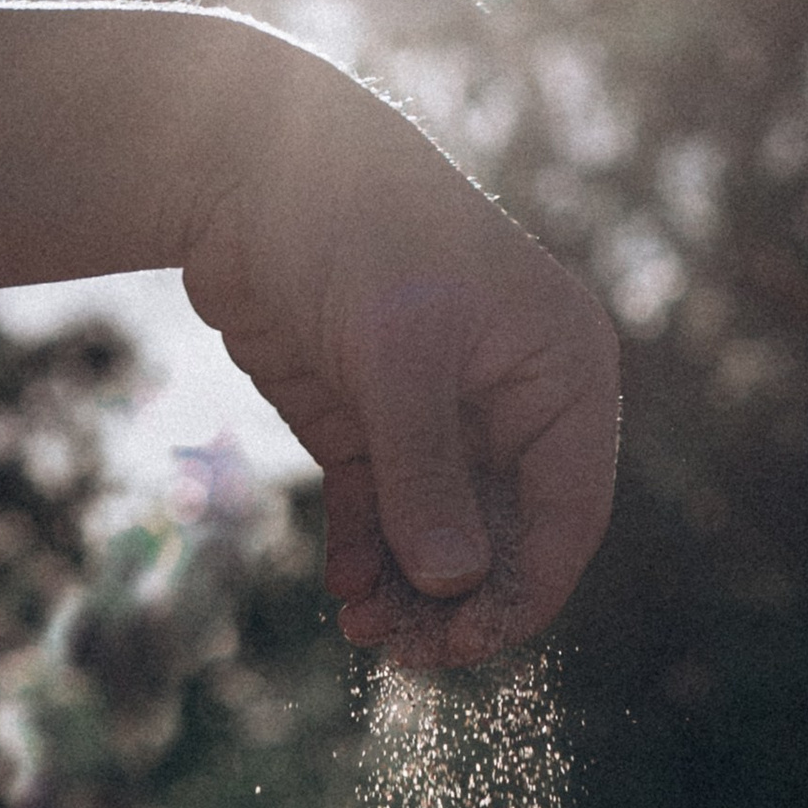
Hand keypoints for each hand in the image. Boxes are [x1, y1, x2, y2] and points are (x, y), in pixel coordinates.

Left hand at [182, 38, 620, 669]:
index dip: (522, 594)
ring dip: (409, 594)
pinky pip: (387, 517)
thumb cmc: (349, 224)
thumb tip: (454, 587)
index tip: (466, 646)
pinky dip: (369, 559)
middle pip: (506, 542)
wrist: (240, 156)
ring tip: (363, 631)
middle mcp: (515, 403)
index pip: (568, 517)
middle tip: (402, 651)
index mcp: (562, 374)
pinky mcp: (374, 425)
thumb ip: (426, 478)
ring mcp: (443, 418)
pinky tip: (344, 591)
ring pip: (443, 539)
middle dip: (456, 604)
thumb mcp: (398, 357)